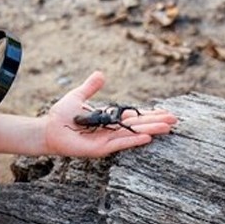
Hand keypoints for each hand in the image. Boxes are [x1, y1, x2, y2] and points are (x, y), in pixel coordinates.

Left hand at [43, 71, 176, 157]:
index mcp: (110, 119)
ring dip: (151, 130)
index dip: (150, 114)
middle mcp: (112, 130)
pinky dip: (134, 140)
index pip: (135, 116)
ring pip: (134, 134)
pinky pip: (120, 143)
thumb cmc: (62, 116)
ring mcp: (108, 140)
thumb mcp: (78, 97)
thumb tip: (101, 74)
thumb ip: (91, 87)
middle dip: (157, 122)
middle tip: (175, 120)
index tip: (166, 112)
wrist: (49, 129)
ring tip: (168, 127)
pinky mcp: (101, 149)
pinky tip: (148, 137)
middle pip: (139, 125)